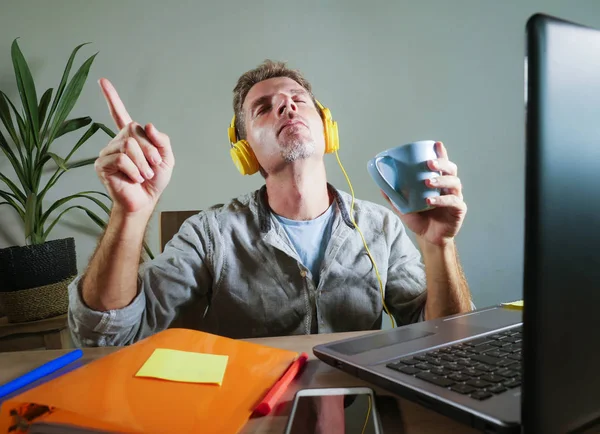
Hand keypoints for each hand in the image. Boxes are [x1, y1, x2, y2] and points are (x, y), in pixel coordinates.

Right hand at [94, 78, 173, 215]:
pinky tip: (133, 179)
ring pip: (128, 145)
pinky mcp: (102, 165)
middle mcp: (117, 141)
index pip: (119, 114)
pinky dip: (134, 170)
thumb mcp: (167, 159)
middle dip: (149, 149)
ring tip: (144, 175)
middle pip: (134, 131)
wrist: (145, 201)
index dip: (112, 98)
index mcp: (132, 138)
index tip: (102, 81)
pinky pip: (121, 158)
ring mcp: (107, 152)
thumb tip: (148, 125)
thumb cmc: (154, 181)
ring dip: (143, 162)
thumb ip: (161, 140)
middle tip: (153, 166)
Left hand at [382, 141, 466, 246]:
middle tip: (429, 163)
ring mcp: (456, 197)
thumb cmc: (419, 218)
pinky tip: (430, 201)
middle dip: (442, 163)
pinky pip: (453, 201)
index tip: (437, 144)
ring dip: (441, 180)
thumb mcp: (404, 206)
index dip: (441, 153)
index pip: (442, 164)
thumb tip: (380, 185)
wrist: (429, 237)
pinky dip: (441, 200)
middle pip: (451, 169)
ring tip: (427, 182)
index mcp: (438, 182)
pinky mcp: (459, 209)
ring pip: (454, 183)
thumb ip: (394, 196)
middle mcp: (449, 187)